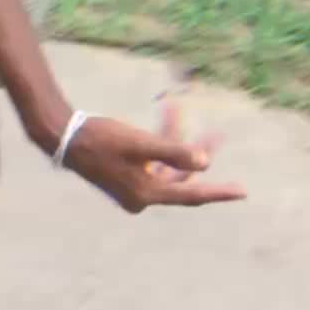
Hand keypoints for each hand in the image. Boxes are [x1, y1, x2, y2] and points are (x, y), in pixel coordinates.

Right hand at [65, 99, 245, 213]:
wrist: (66, 137)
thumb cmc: (102, 138)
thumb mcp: (140, 143)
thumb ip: (173, 152)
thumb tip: (204, 164)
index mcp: (147, 194)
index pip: (191, 193)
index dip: (219, 191)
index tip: (243, 191)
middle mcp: (142, 197)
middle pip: (182, 178)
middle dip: (197, 153)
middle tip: (217, 134)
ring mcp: (134, 189)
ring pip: (168, 167)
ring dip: (177, 143)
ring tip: (179, 112)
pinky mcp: (127, 178)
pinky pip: (154, 163)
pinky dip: (162, 144)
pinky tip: (167, 119)